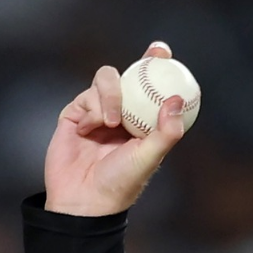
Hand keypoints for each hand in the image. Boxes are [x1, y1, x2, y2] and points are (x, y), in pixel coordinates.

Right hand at [44, 41, 187, 216]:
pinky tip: (92, 129)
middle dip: (144, 61)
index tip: (168, 56)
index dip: (161, 71)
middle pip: (132, 77)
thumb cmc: (120, 184)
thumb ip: (165, 132)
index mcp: (144, 124)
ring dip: (112, 95)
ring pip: (108, 81)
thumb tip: (176, 101)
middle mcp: (123, 115)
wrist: (83, 199)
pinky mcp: (76, 114)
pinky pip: (87, 96)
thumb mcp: (148, 158)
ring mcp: (98, 112)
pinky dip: (93, 109)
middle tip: (157, 53)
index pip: (154, 92)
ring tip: (113, 122)